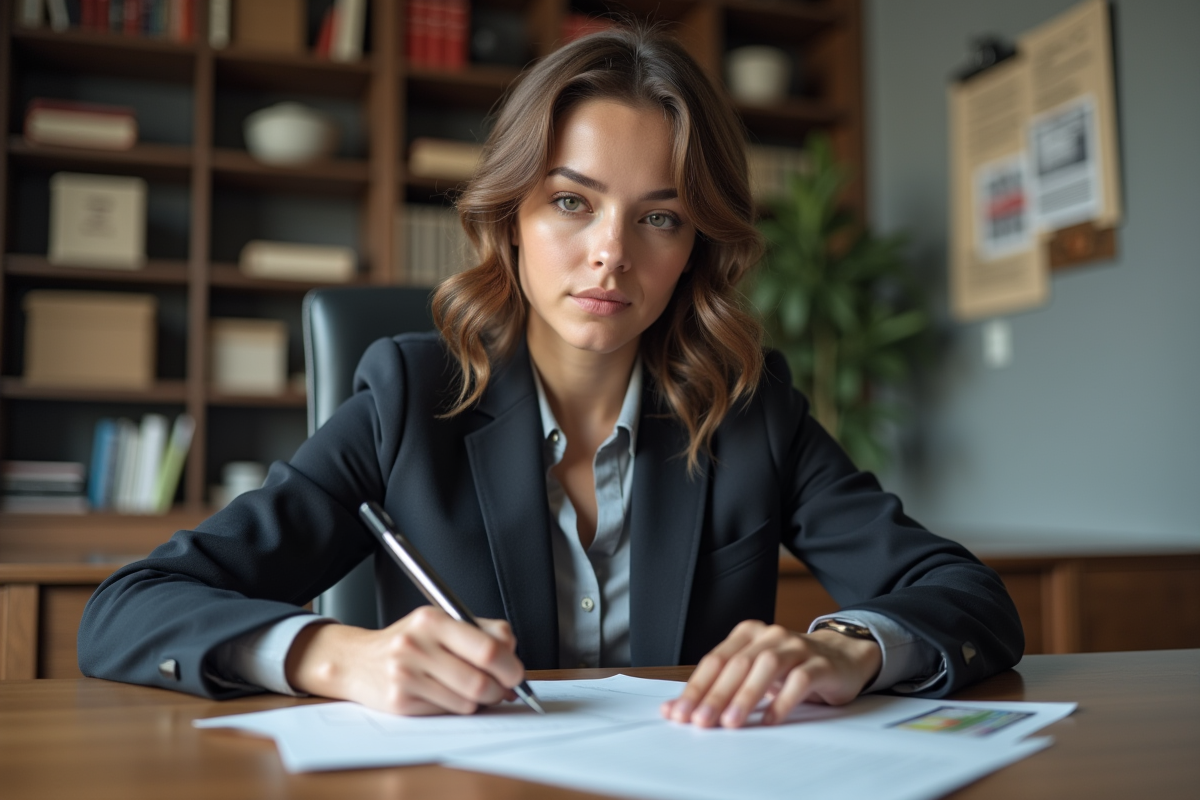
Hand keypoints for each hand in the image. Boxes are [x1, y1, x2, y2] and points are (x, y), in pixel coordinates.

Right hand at [285, 606, 525, 715]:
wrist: (358, 660)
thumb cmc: (409, 642)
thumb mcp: (442, 623)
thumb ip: (482, 633)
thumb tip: (513, 662)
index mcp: (433, 620)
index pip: (488, 648)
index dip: (510, 666)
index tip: (516, 673)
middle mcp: (416, 645)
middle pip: (480, 680)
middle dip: (499, 690)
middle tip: (502, 689)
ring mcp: (405, 675)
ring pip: (466, 702)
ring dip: (478, 701)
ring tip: (470, 690)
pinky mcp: (399, 701)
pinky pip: (447, 712)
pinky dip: (456, 708)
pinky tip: (446, 695)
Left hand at [660, 620, 881, 727]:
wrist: (842, 658)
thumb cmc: (789, 669)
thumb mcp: (752, 674)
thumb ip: (717, 688)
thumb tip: (673, 709)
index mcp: (748, 634)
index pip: (715, 660)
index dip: (696, 687)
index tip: (679, 714)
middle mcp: (770, 635)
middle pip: (737, 664)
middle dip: (715, 695)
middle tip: (700, 722)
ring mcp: (797, 647)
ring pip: (766, 667)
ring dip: (745, 696)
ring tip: (730, 722)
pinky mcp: (820, 664)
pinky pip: (799, 680)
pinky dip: (782, 701)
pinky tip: (769, 720)